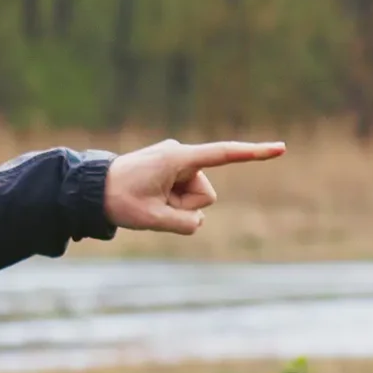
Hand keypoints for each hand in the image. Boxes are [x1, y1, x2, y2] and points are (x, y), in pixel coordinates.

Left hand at [102, 138, 285, 234]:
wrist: (91, 188)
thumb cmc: (119, 199)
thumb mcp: (153, 219)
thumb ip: (186, 224)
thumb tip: (198, 220)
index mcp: (178, 158)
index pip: (224, 154)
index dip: (254, 153)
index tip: (281, 148)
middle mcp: (181, 155)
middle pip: (205, 195)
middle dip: (185, 207)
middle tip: (152, 205)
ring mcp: (176, 161)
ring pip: (195, 198)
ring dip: (175, 206)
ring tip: (147, 201)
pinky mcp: (171, 169)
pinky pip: (183, 195)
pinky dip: (171, 204)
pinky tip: (149, 198)